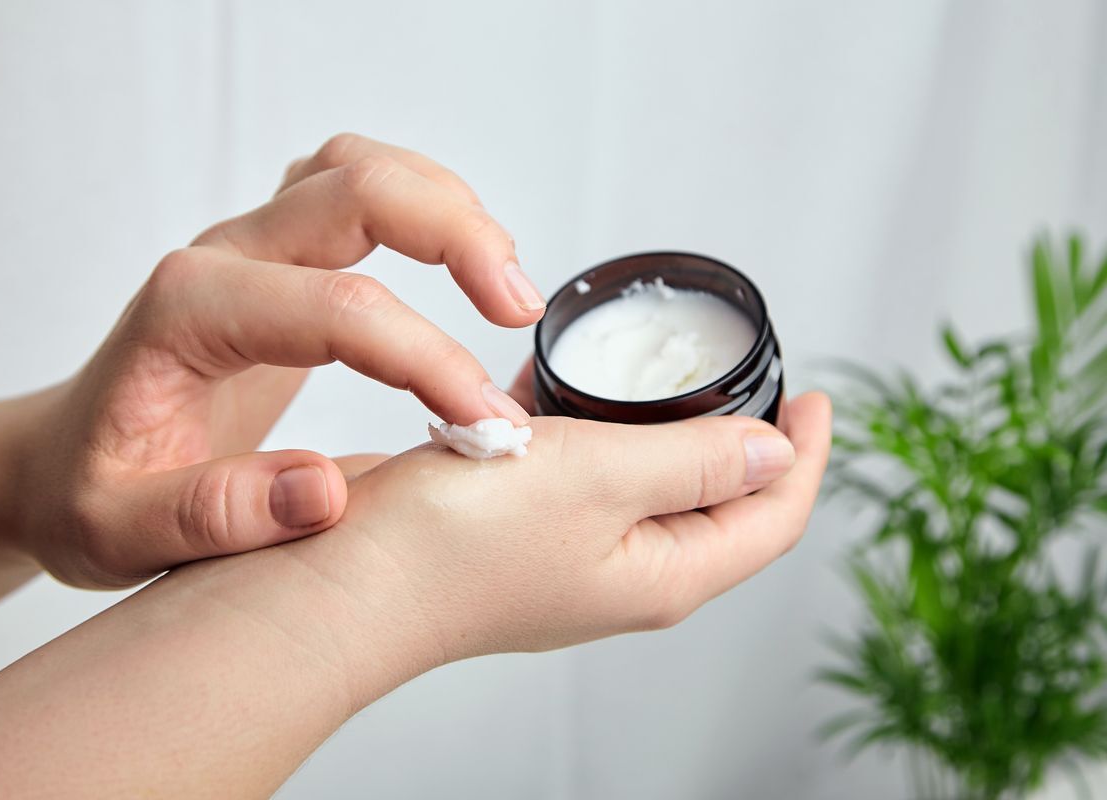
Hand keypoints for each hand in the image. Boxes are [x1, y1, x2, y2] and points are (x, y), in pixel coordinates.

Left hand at [0, 133, 545, 587]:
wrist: (60, 458)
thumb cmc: (89, 491)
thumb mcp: (119, 532)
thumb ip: (211, 516)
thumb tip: (323, 492)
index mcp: (188, 313)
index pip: (339, 310)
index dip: (429, 360)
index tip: (488, 429)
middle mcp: (222, 257)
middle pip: (357, 188)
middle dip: (458, 237)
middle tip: (520, 310)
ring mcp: (251, 244)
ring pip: (363, 168)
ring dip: (449, 207)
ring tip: (508, 285)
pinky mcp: (279, 255)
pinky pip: (359, 187)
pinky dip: (427, 206)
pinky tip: (467, 262)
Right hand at [287, 392, 830, 675]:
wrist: (344, 580)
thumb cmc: (458, 542)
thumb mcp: (601, 479)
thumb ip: (693, 461)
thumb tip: (773, 457)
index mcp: (663, 572)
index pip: (771, 519)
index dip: (806, 457)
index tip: (816, 397)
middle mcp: (623, 572)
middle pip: (718, 507)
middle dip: (748, 446)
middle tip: (756, 383)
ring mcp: (567, 555)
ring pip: (645, 487)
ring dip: (666, 434)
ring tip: (668, 378)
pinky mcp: (518, 532)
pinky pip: (580, 477)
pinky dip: (591, 432)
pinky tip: (563, 389)